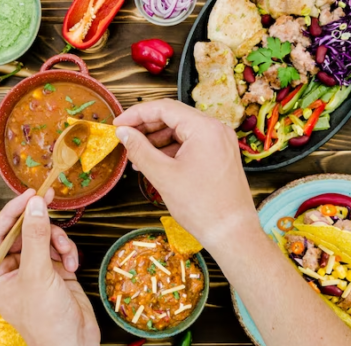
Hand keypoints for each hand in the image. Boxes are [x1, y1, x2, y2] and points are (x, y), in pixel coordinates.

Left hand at [0, 189, 101, 345]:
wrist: (72, 341)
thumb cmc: (46, 319)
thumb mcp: (38, 273)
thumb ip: (37, 236)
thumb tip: (35, 205)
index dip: (14, 211)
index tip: (30, 194)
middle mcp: (12, 269)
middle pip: (25, 232)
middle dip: (42, 226)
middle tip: (51, 200)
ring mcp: (35, 269)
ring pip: (46, 238)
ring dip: (60, 242)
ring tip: (67, 256)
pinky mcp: (54, 270)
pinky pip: (60, 248)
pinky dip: (69, 253)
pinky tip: (73, 266)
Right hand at [114, 99, 257, 246]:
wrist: (231, 232)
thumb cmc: (202, 207)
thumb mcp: (163, 175)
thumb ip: (139, 149)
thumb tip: (123, 133)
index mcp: (205, 128)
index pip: (164, 108)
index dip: (137, 114)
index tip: (119, 124)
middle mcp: (217, 130)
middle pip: (174, 118)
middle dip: (147, 129)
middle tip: (126, 140)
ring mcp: (221, 143)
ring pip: (182, 132)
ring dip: (158, 141)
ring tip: (138, 156)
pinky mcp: (221, 155)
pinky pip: (192, 145)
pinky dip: (173, 151)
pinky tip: (156, 163)